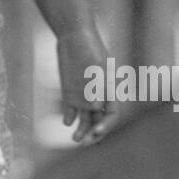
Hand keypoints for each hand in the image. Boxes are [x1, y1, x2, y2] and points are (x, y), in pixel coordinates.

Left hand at [56, 27, 115, 142]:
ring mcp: (83, 95)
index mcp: (110, 92)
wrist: (74, 36)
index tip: (96, 131)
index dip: (106, 125)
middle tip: (86, 142)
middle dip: (94, 133)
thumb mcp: (96, 67)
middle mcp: (98, 96)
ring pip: (85, 118)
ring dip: (82, 130)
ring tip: (75, 139)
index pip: (112, 115)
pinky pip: (71, 110)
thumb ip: (97, 87)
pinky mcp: (70, 92)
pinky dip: (70, 118)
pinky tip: (67, 122)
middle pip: (99, 120)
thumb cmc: (90, 48)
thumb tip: (96, 108)